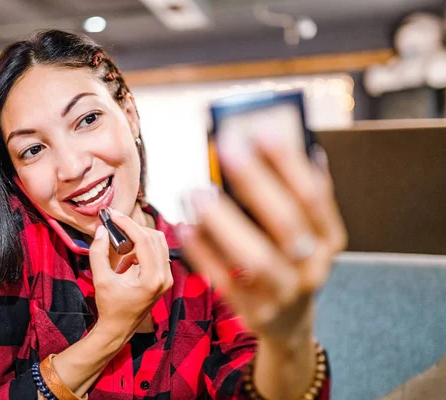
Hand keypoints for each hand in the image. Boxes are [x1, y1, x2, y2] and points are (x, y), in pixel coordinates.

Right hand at [89, 210, 172, 339]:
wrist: (119, 328)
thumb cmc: (110, 307)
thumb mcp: (101, 280)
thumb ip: (99, 253)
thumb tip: (102, 230)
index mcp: (152, 279)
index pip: (144, 240)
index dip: (128, 224)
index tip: (113, 215)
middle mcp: (165, 277)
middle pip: (154, 237)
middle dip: (133, 228)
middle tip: (115, 224)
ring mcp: (167, 278)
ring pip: (158, 243)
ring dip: (138, 238)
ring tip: (119, 245)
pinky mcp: (164, 278)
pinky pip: (157, 252)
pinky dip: (142, 248)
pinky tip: (127, 260)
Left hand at [179, 133, 346, 345]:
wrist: (289, 322)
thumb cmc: (287, 260)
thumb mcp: (300, 233)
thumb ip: (286, 196)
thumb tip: (265, 143)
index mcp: (328, 239)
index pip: (313, 196)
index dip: (288, 163)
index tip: (260, 129)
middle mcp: (313, 266)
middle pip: (286, 223)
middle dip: (255, 183)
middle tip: (225, 149)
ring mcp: (285, 293)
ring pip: (257, 258)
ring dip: (224, 222)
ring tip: (195, 193)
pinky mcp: (255, 313)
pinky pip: (226, 282)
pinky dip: (204, 253)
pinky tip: (185, 227)